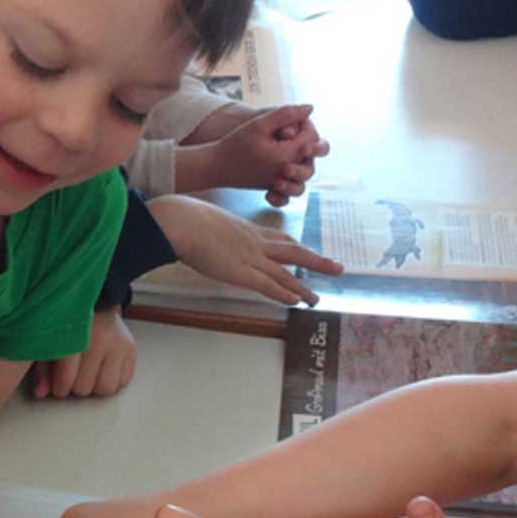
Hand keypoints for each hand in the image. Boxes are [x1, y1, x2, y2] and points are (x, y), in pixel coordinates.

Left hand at [31, 308, 135, 398]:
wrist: (95, 300)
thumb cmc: (68, 323)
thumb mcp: (49, 341)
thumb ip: (43, 368)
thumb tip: (40, 394)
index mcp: (74, 334)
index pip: (67, 378)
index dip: (60, 388)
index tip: (58, 387)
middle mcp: (100, 339)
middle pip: (85, 387)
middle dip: (75, 387)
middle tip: (72, 377)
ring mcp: (119, 344)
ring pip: (106, 388)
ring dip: (94, 386)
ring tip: (87, 374)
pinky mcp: (131, 348)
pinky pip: (123, 381)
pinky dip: (111, 380)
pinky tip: (102, 369)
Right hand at [147, 194, 343, 305]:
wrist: (180, 221)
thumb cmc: (183, 217)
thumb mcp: (201, 216)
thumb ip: (206, 225)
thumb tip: (197, 227)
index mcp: (245, 229)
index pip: (276, 237)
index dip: (293, 245)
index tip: (304, 249)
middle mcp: (254, 242)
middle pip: (293, 251)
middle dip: (316, 261)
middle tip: (336, 268)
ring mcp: (250, 257)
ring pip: (286, 272)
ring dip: (304, 286)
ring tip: (317, 299)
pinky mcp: (241, 273)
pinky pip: (268, 285)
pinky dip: (284, 293)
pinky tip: (296, 301)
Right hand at [194, 105, 330, 204]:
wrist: (216, 166)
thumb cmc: (236, 144)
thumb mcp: (260, 124)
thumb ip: (287, 114)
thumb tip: (310, 108)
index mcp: (287, 156)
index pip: (311, 138)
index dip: (304, 124)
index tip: (288, 121)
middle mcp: (288, 172)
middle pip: (312, 156)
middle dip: (304, 139)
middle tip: (287, 132)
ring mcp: (281, 182)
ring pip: (306, 175)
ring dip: (301, 158)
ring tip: (287, 148)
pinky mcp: (273, 187)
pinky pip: (291, 191)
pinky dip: (290, 184)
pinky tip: (281, 170)